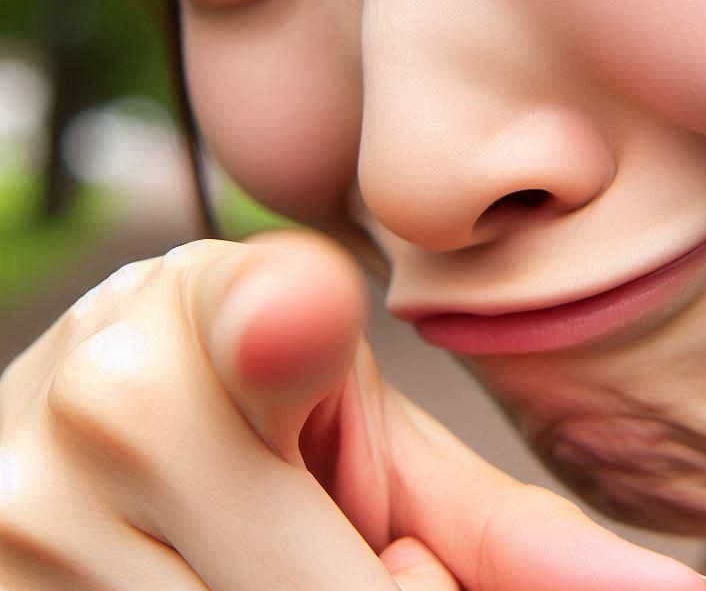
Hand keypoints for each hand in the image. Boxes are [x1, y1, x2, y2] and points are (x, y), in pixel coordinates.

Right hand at [0, 229, 705, 589]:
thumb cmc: (269, 424)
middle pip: (352, 581)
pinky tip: (234, 575)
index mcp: (218, 300)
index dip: (297, 328)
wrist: (99, 415)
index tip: (302, 310)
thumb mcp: (374, 446)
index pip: (284, 318)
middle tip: (364, 541)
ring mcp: (32, 514)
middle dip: (393, 585)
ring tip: (291, 550)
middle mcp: (109, 397)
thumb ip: (501, 527)